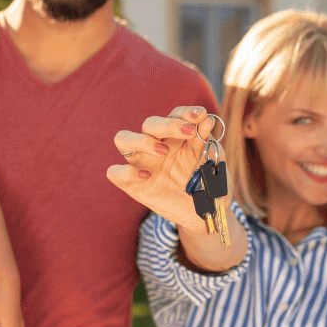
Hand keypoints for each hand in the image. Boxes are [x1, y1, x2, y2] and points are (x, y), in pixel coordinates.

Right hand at [106, 105, 217, 231]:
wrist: (204, 213)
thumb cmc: (207, 184)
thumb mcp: (212, 161)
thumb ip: (206, 141)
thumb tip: (205, 120)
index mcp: (175, 137)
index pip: (174, 115)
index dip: (185, 112)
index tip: (200, 115)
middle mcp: (155, 146)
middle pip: (149, 124)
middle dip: (168, 124)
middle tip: (188, 132)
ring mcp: (141, 164)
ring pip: (122, 139)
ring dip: (141, 140)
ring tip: (163, 151)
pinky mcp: (132, 185)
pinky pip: (115, 173)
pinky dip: (126, 172)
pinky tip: (147, 176)